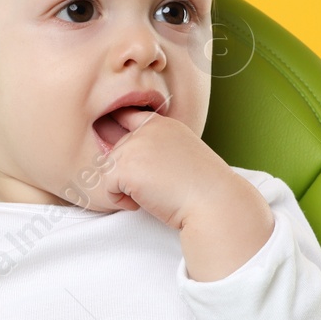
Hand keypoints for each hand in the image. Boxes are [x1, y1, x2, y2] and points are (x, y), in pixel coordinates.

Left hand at [96, 108, 273, 280]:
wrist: (215, 202)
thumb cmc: (202, 189)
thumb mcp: (181, 156)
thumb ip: (155, 150)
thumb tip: (124, 160)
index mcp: (162, 124)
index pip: (127, 116)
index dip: (119, 132)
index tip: (125, 156)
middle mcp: (146, 129)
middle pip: (114, 150)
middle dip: (126, 173)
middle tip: (154, 188)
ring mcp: (134, 146)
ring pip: (108, 169)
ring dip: (123, 187)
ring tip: (151, 194)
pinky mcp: (125, 167)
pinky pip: (106, 187)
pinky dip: (120, 201)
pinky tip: (144, 203)